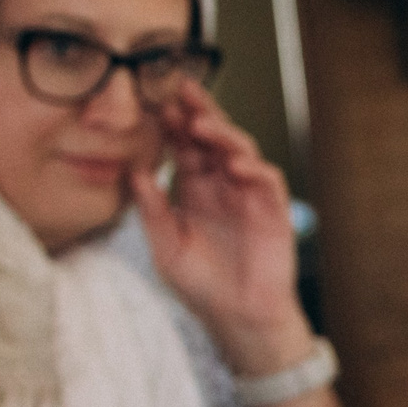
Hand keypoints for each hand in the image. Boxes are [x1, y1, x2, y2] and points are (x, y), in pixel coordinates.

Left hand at [132, 86, 312, 377]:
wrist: (238, 319)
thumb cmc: (201, 286)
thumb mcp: (165, 247)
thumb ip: (152, 210)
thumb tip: (134, 171)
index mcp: (194, 188)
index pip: (184, 145)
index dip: (173, 123)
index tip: (154, 101)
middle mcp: (222, 184)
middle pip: (213, 137)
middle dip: (199, 111)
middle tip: (181, 88)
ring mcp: (249, 195)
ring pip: (240, 150)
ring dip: (223, 134)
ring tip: (200, 125)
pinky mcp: (273, 211)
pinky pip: (267, 181)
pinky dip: (253, 169)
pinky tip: (233, 165)